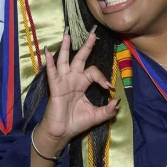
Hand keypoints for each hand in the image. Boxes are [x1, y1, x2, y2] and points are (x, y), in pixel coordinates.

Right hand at [36, 29, 117, 155]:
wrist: (61, 133)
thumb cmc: (76, 122)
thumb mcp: (96, 116)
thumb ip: (108, 110)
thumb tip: (118, 102)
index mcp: (82, 83)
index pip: (93, 72)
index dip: (102, 77)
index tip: (109, 88)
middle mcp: (72, 79)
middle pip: (80, 58)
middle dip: (86, 46)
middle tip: (92, 33)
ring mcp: (63, 82)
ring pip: (64, 60)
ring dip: (65, 47)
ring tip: (67, 34)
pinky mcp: (55, 87)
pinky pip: (53, 73)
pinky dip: (50, 63)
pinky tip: (48, 53)